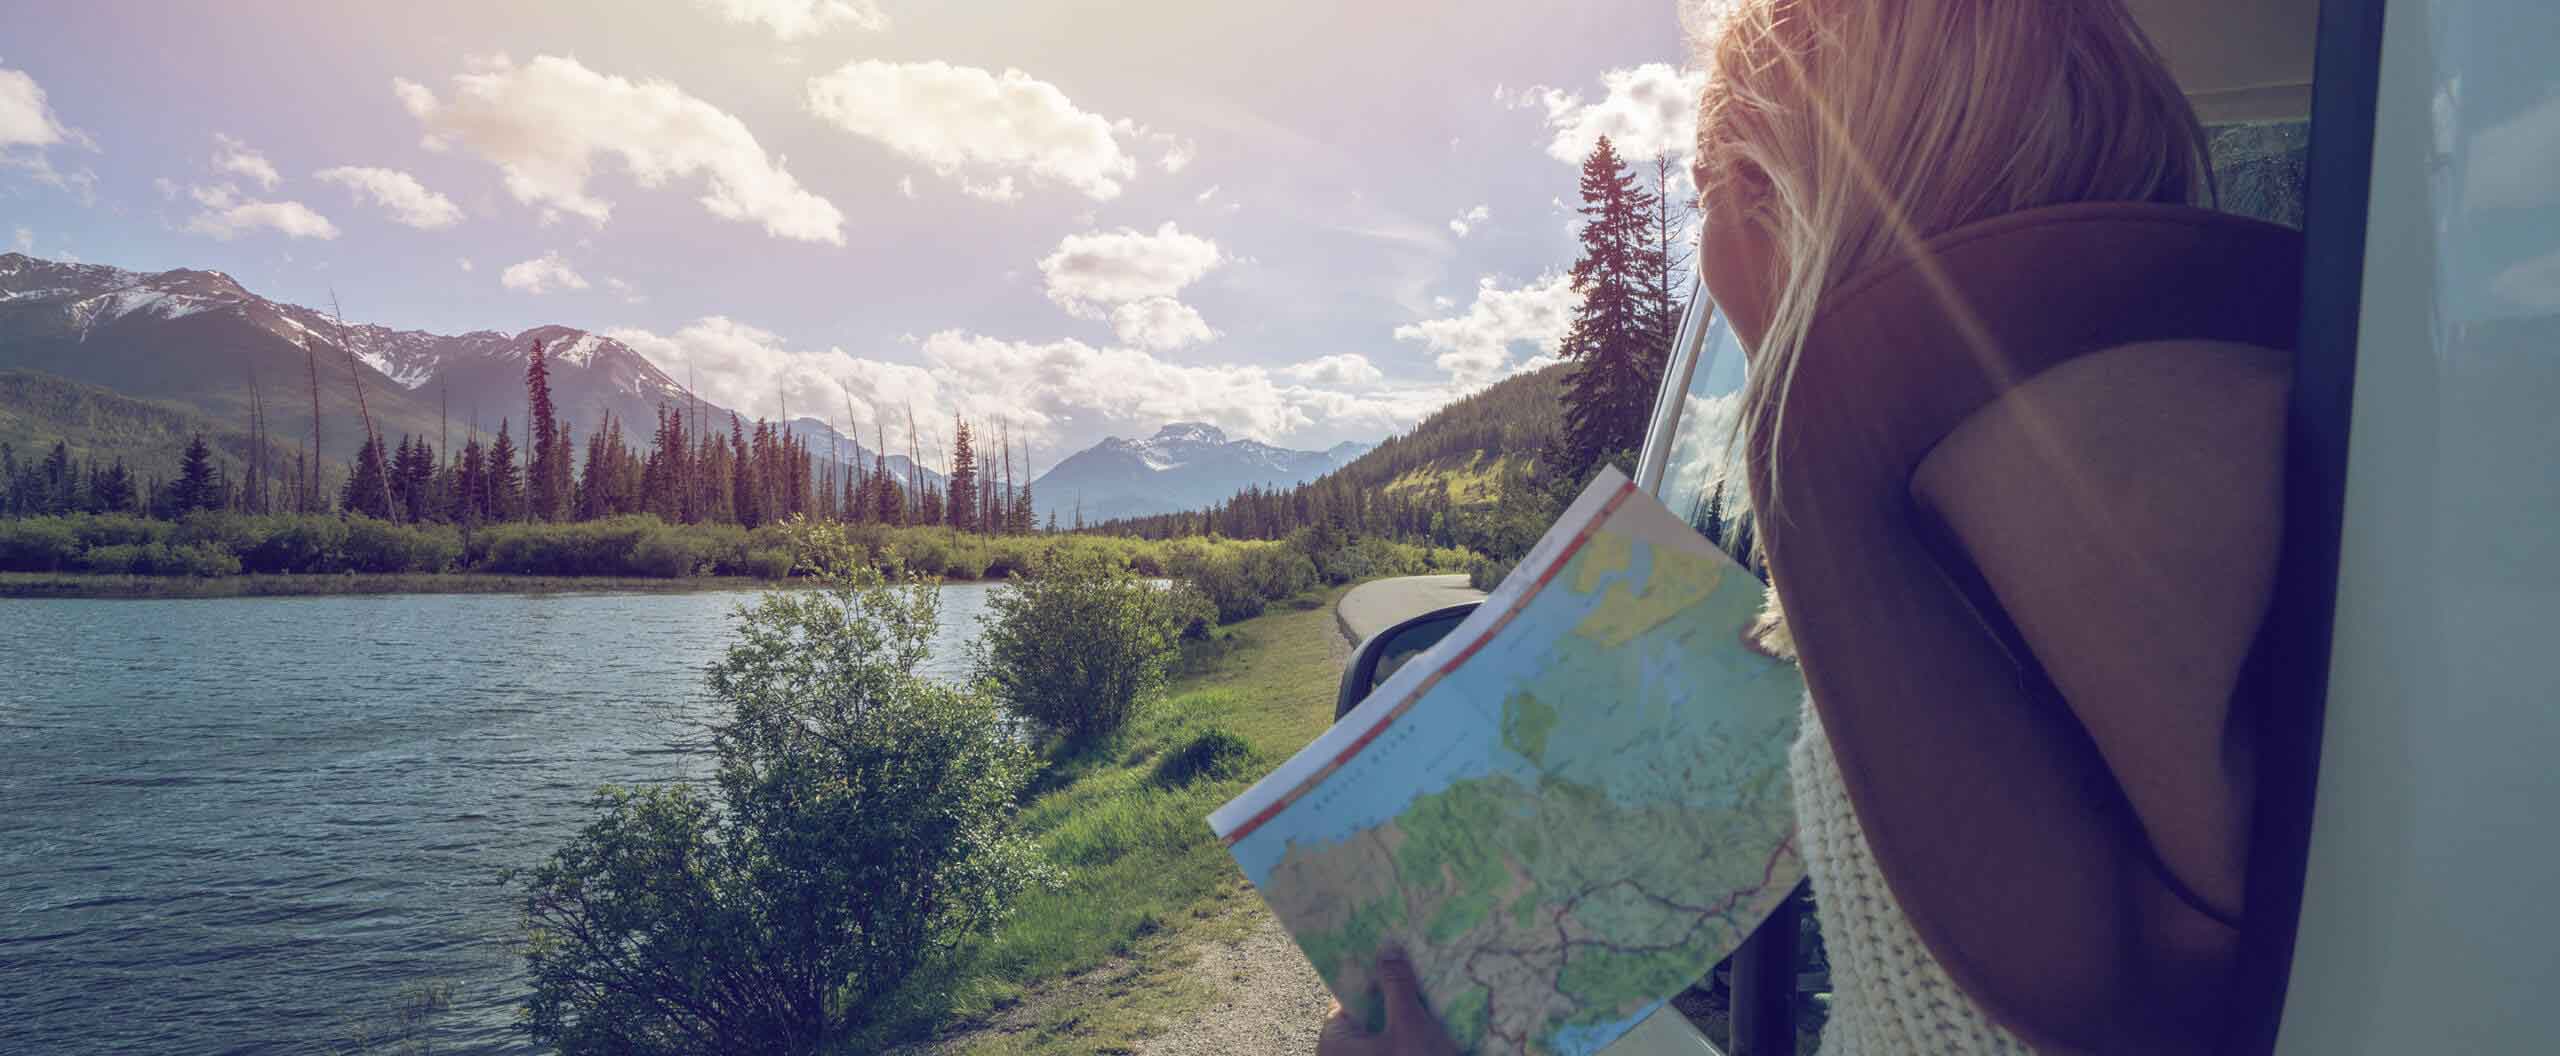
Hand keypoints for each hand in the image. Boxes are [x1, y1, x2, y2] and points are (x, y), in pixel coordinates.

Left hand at [1316, 950, 1460, 1055]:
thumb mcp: (1410, 1025)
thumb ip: (1397, 985)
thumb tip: (1388, 948)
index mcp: (1333, 1041)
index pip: (1348, 996)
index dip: (1371, 973)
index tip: (1392, 952)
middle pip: (1368, 1014)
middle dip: (1393, 993)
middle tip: (1416, 965)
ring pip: (1385, 1032)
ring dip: (1407, 1015)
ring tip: (1431, 989)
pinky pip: (1395, 1047)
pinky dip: (1411, 1036)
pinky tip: (1435, 1022)